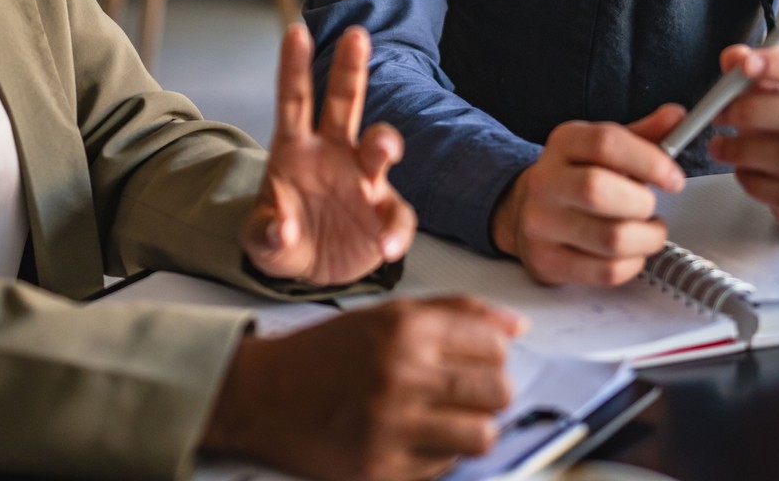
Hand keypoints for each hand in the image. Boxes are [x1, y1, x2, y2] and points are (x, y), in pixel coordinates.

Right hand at [201, 297, 523, 480]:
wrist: (263, 395)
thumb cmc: (326, 353)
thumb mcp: (387, 314)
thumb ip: (455, 313)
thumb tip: (515, 325)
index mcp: (405, 329)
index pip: (494, 344)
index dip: (493, 354)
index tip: (478, 360)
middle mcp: (401, 374)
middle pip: (498, 391)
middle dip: (490, 393)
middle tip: (466, 393)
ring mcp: (393, 426)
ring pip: (482, 435)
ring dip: (471, 428)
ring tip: (447, 419)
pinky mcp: (382, 469)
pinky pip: (445, 467)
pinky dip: (438, 455)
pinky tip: (414, 438)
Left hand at [243, 25, 416, 284]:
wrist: (310, 269)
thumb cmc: (282, 238)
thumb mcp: (262, 240)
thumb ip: (268, 234)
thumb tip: (282, 228)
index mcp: (295, 148)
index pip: (294, 99)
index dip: (295, 67)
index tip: (296, 33)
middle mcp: (333, 152)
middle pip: (345, 102)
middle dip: (350, 68)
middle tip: (357, 37)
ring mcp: (362, 179)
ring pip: (379, 145)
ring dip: (384, 141)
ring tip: (384, 149)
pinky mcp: (383, 212)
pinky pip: (396, 216)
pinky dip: (395, 230)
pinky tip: (386, 246)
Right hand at [489, 104, 687, 286]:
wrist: (526, 210)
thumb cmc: (576, 176)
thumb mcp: (604, 148)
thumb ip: (644, 135)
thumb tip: (677, 117)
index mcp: (564, 143)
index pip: (605, 143)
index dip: (650, 161)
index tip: (673, 178)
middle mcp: (546, 181)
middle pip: (598, 191)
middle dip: (642, 204)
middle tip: (650, 207)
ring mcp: (542, 224)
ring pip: (609, 238)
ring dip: (645, 238)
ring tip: (648, 230)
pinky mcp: (548, 261)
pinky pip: (606, 271)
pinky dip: (633, 264)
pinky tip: (631, 252)